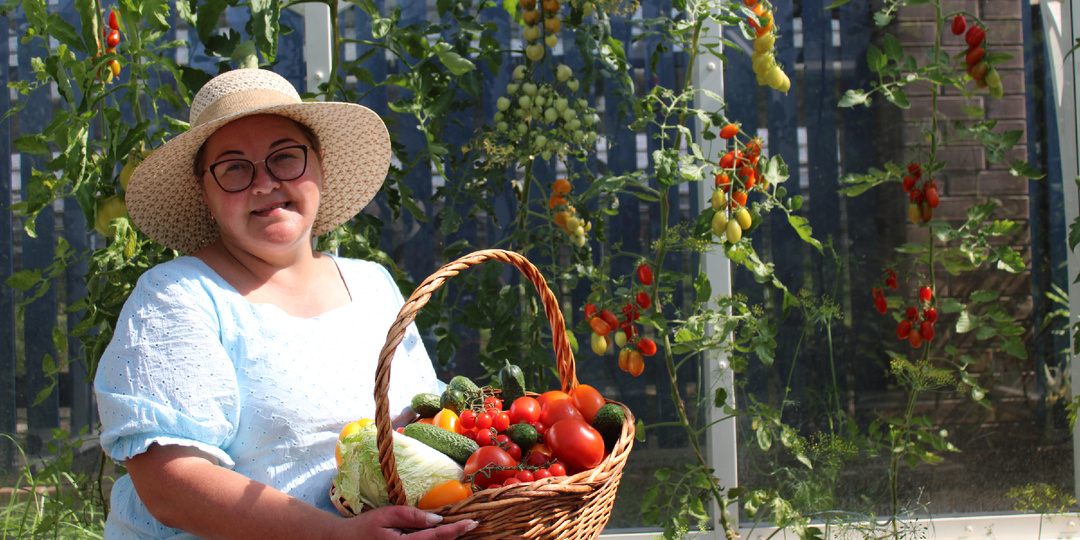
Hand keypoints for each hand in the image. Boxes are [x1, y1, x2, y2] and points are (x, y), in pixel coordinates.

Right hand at [333, 505, 477, 539]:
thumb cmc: (363, 528)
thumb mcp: (386, 515)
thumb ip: (411, 516)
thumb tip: (436, 518)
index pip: (437, 537)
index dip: (456, 530)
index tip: (472, 523)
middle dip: (456, 537)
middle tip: (471, 525)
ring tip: (459, 529)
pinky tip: (442, 535)